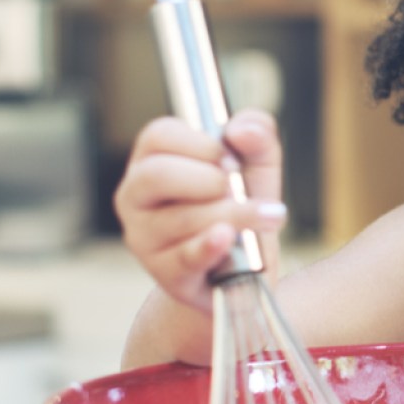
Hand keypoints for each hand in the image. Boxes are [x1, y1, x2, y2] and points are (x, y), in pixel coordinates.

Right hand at [115, 110, 286, 313]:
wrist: (246, 267)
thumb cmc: (242, 206)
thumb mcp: (257, 164)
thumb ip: (257, 134)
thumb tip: (242, 131)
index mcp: (153, 159)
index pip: (159, 136)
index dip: (201, 145)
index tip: (233, 161)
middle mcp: (137, 196)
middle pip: (158, 175)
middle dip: (209, 180)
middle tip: (238, 188)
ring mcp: (144, 236)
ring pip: (180, 218)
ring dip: (233, 214)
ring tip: (266, 217)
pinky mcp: (164, 272)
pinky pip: (185, 257)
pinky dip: (209, 246)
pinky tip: (227, 237)